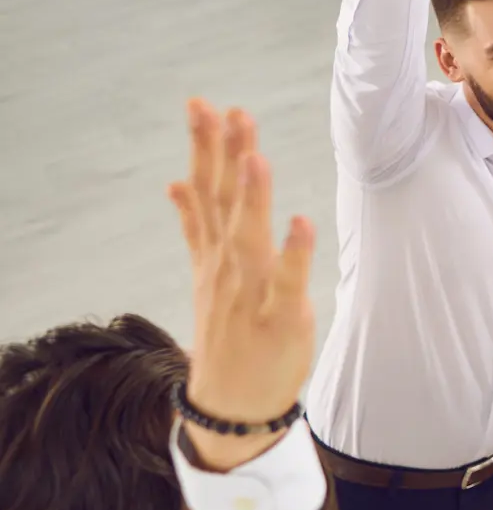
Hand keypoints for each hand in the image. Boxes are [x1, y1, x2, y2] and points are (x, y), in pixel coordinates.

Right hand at [166, 101, 316, 470]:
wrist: (230, 405)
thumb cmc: (227, 334)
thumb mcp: (206, 276)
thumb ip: (195, 227)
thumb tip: (176, 183)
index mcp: (213, 252)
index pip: (207, 189)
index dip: (206, 148)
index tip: (203, 104)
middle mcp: (227, 266)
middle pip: (223, 202)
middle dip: (224, 156)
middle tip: (225, 110)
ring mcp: (250, 292)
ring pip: (248, 236)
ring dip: (252, 196)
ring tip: (255, 155)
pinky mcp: (280, 318)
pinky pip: (287, 282)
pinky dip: (293, 253)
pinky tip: (300, 221)